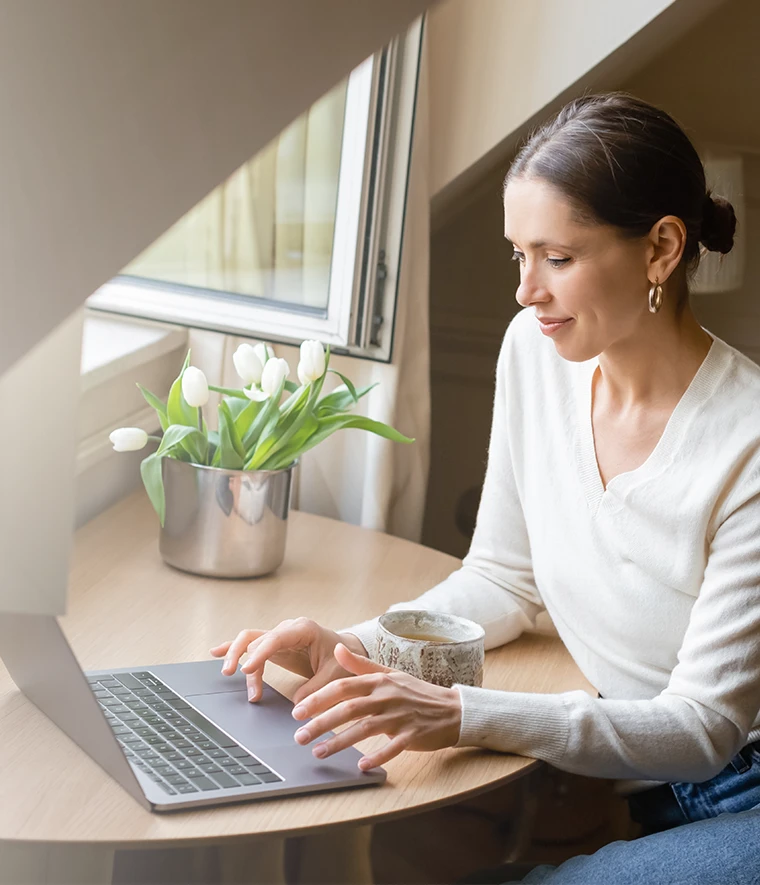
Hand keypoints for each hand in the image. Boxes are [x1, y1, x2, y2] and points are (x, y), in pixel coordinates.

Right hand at [209, 617, 368, 704]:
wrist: (346, 651)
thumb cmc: (341, 660)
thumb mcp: (335, 675)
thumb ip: (317, 688)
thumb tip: (298, 704)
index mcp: (304, 629)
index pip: (275, 639)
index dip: (259, 654)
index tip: (247, 669)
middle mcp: (287, 629)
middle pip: (256, 638)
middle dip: (242, 655)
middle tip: (232, 674)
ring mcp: (278, 636)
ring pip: (250, 640)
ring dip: (236, 655)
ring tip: (227, 674)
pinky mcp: (273, 646)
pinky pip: (250, 644)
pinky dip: (233, 647)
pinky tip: (216, 652)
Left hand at [291, 642, 461, 770]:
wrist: (453, 709)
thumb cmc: (416, 692)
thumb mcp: (389, 673)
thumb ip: (360, 664)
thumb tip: (336, 648)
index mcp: (379, 681)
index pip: (343, 686)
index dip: (319, 698)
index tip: (298, 710)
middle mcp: (387, 696)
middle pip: (349, 708)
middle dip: (321, 722)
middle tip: (299, 735)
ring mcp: (400, 716)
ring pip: (365, 728)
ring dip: (340, 741)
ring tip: (318, 752)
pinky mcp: (413, 735)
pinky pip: (392, 747)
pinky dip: (377, 755)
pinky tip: (361, 765)